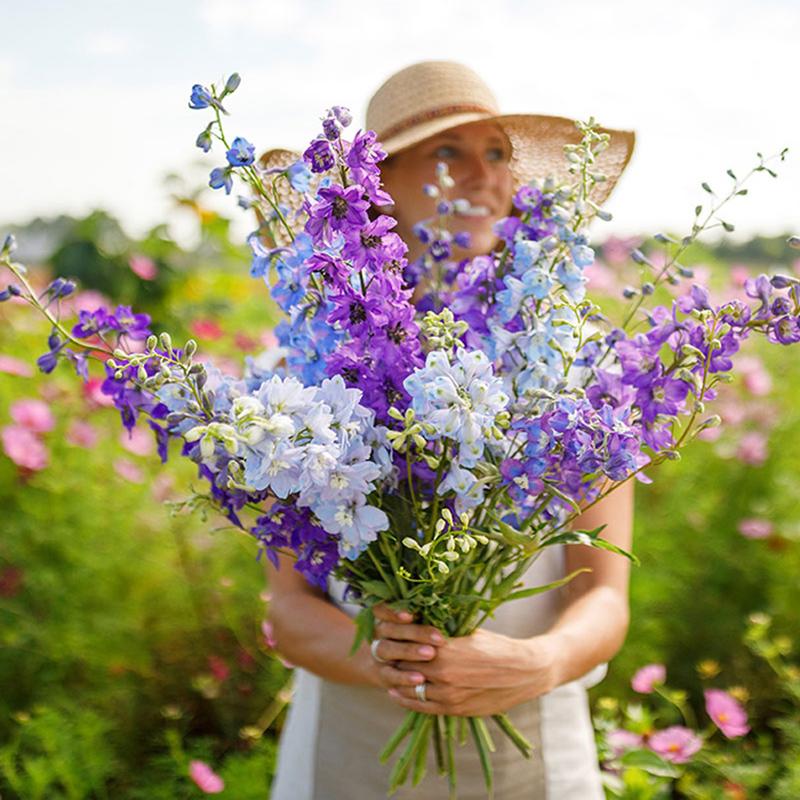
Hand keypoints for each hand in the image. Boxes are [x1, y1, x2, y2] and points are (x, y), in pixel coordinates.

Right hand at [366, 604, 444, 693]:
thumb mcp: (413, 624)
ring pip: (387, 649)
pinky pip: (389, 675)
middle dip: (413, 632)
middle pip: (389, 628)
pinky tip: (420, 679)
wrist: (384, 665)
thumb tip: (446, 607)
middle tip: (438, 638)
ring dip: (408, 651)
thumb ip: (423, 617)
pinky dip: (403, 677)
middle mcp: (378, 633)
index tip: (411, 615)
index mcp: (385, 616)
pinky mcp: (381, 674)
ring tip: (430, 654)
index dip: (393, 611)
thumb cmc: (411, 637)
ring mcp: (377, 654)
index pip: (382, 608)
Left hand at [387, 628, 559, 716]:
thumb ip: (443, 633)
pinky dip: (408, 701)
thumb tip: (421, 625)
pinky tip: (399, 694)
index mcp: (446, 650)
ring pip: (411, 690)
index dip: (400, 642)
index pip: (408, 647)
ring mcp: (449, 695)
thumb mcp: (469, 632)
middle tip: (391, 654)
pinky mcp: (456, 710)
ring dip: (400, 682)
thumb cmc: (498, 646)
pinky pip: (423, 708)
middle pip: (405, 668)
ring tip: (392, 675)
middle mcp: (444, 675)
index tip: (394, 637)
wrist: (526, 672)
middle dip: (397, 661)